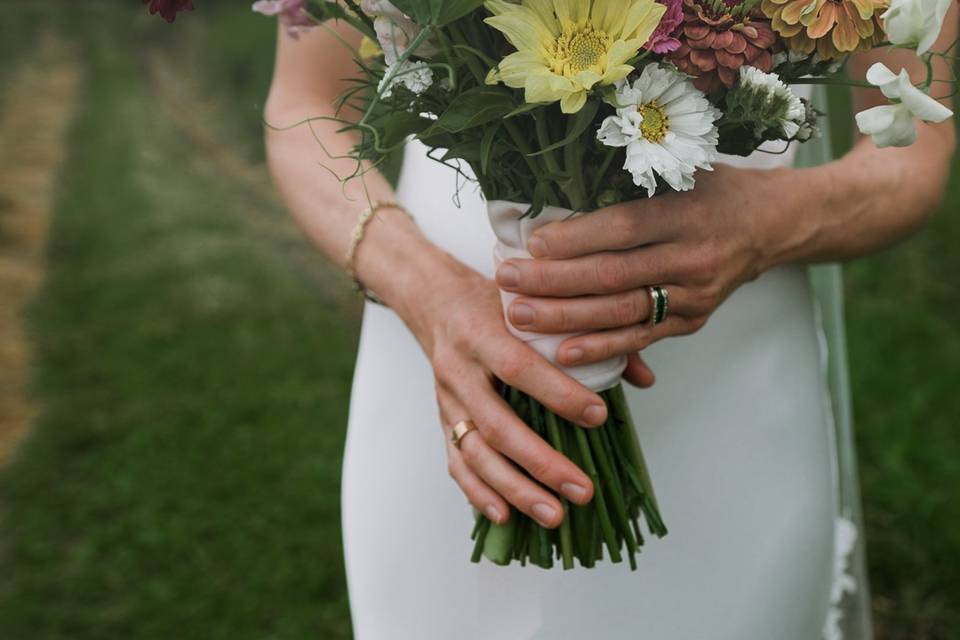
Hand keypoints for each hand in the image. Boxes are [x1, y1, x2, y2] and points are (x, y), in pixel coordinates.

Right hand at [403, 258, 656, 527]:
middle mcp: (458, 370)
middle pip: (496, 425)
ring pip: (475, 454)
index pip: (518, 367)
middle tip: (583, 490)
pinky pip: (457, 464)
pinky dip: (480, 493)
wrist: (436, 303)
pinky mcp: (442, 421)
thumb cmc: (496, 302)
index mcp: (482, 332)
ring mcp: (446, 401)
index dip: (558, 394)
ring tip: (554, 516)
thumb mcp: (536, 304)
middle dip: (541, 463)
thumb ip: (589, 334)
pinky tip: (507, 516)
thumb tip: (644, 378)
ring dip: (515, 489)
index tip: (599, 416)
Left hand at [494, 164, 780, 365]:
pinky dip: (601, 347)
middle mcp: (693, 256)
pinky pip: (641, 338)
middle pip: (614, 275)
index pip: (624, 228)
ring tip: (520, 316)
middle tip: (507, 280)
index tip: (532, 244)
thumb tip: (559, 184)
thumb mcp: (680, 166)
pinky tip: (563, 352)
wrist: (770, 224)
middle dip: (554, 282)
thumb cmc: (712, 188)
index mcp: (688, 210)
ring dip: (566, 318)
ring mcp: (694, 295)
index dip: (576, 239)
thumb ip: (629, 179)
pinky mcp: (692, 321)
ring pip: (622, 312)